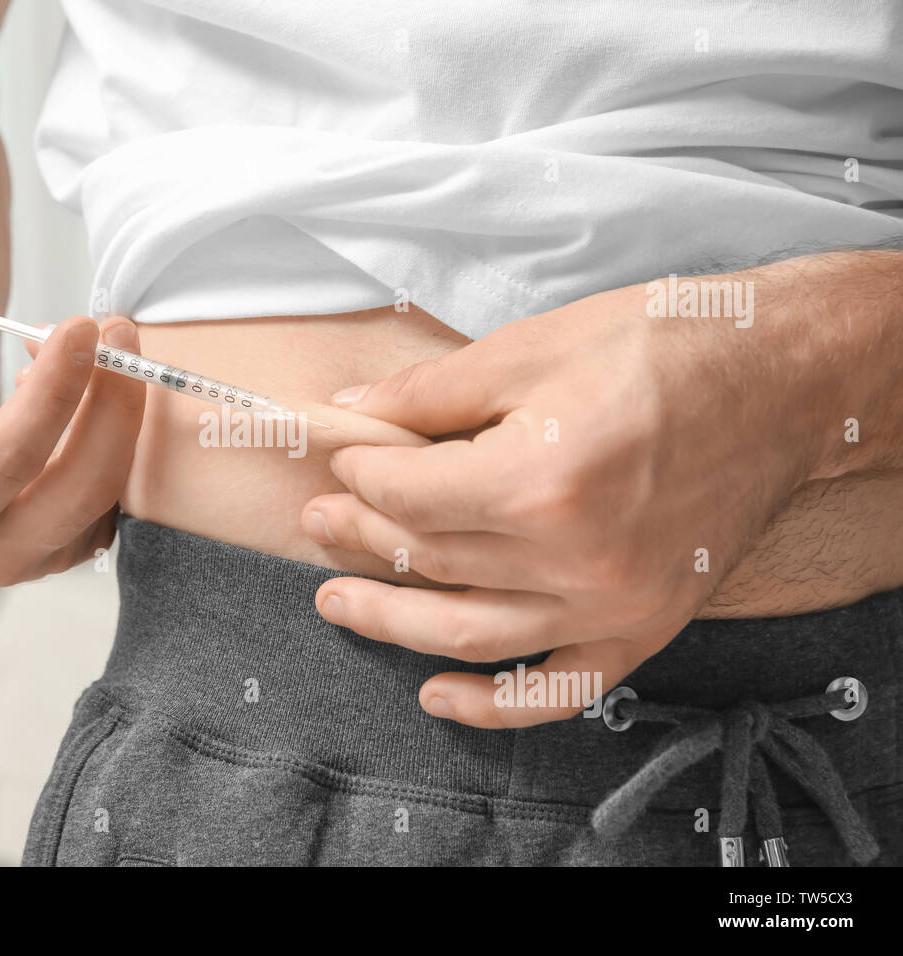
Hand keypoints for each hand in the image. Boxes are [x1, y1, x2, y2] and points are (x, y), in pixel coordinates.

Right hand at [0, 252, 144, 584]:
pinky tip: (82, 390)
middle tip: (119, 327)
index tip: (81, 326)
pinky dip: (113, 433)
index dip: (54, 390)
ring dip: (117, 409)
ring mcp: (39, 560)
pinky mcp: (70, 550)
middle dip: (115, 402)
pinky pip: (115, 494)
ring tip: (95, 345)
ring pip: (110, 492)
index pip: (11, 456)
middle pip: (82, 486)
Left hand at [301, 273, 833, 726]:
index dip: (361, 476)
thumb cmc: (666, 347)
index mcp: (541, 477)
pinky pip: (557, 690)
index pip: (409, 496)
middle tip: (317, 522)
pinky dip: (493, 704)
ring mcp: (613, 604)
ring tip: (337, 601)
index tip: (343, 458)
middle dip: (359, 537)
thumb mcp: (533, 347)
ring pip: (470, 634)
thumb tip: (353, 412)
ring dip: (392, 622)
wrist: (785, 379)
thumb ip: (430, 392)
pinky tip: (437, 695)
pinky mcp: (644, 628)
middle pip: (430, 560)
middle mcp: (574, 556)